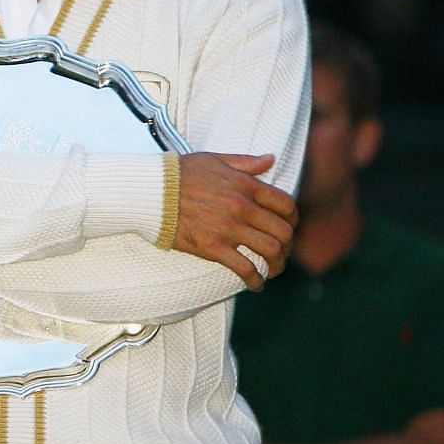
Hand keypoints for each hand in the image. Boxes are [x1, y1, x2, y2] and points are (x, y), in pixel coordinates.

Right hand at [173, 154, 297, 290]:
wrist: (150, 192)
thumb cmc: (178, 174)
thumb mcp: (214, 160)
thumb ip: (245, 162)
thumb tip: (270, 159)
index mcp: (245, 185)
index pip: (285, 204)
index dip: (293, 219)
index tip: (289, 227)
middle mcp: (242, 207)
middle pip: (282, 231)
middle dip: (288, 246)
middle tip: (282, 253)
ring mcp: (229, 228)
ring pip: (270, 250)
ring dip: (277, 264)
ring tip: (273, 270)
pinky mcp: (213, 247)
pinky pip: (244, 268)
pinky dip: (255, 279)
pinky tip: (255, 284)